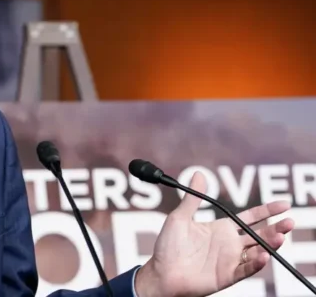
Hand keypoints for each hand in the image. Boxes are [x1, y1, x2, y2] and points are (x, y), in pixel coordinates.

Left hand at [135, 171, 293, 296]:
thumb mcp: (180, 218)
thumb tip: (198, 173)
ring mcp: (230, 260)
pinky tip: (263, 256)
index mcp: (221, 229)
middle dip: (276, 228)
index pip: (250, 218)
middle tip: (289, 221)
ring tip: (280, 236)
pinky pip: (246, 270)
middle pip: (259, 235)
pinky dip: (256, 264)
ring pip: (257, 252)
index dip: (267, 211)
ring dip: (270, 245)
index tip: (283, 204)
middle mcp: (230, 244)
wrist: (161, 272)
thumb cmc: (168, 246)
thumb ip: (192, 198)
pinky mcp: (227, 276)